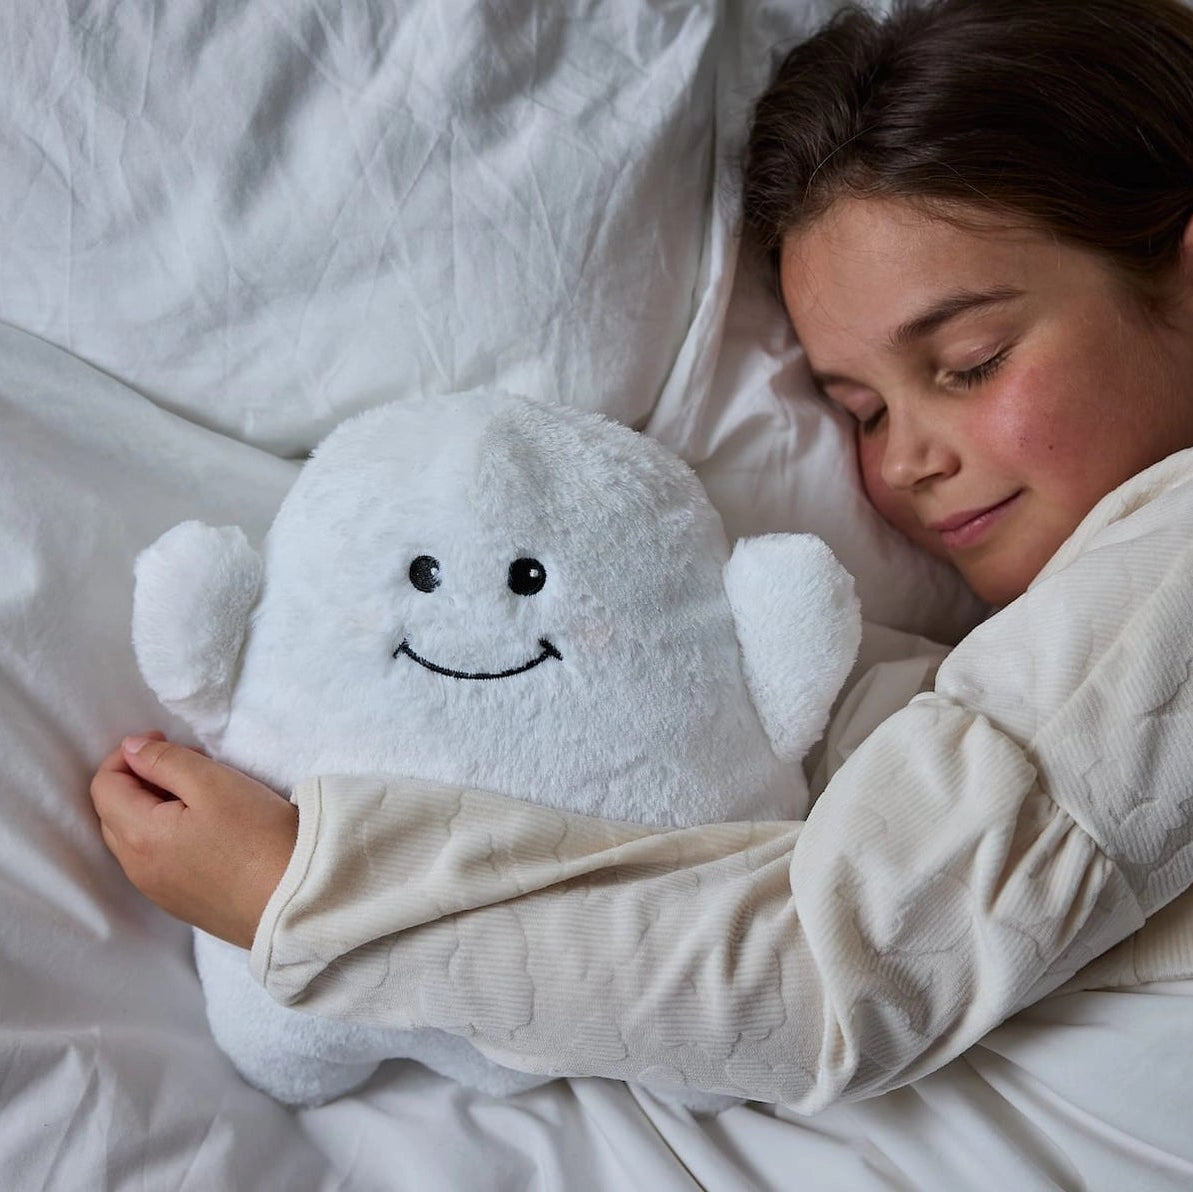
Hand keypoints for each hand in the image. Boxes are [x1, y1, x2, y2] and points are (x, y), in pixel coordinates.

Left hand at [90, 734, 297, 948]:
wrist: (297, 898)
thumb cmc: (258, 835)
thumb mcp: (213, 782)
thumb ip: (166, 761)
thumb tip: (132, 749)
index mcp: (139, 837)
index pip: (104, 786)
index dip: (128, 754)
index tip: (167, 739)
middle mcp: (137, 869)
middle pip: (114, 813)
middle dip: (139, 780)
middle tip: (186, 763)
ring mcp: (158, 891)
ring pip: (134, 839)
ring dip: (153, 808)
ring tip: (201, 794)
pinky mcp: (181, 904)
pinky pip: (155, 861)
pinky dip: (166, 835)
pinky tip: (207, 829)